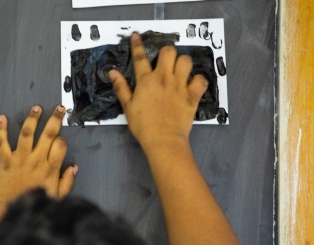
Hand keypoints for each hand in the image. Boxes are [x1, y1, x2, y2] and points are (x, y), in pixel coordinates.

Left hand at [0, 105, 77, 208]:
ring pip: (26, 134)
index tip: (60, 142)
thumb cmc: (36, 204)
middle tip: (59, 109)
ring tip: (37, 108)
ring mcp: (20, 159)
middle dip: (55, 119)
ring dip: (32, 119)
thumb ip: (67, 182)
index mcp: (50, 169)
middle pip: (47, 134)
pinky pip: (2, 143)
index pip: (60, 146)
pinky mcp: (5, 161)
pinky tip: (2, 117)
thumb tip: (73, 167)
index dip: (62, 141)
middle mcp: (36, 160)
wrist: (11, 211)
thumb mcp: (58, 198)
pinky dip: (1, 130)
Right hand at [109, 33, 208, 152]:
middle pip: (168, 52)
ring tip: (179, 72)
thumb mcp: (127, 107)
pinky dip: (197, 81)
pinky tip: (192, 85)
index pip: (140, 57)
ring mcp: (180, 86)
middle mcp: (163, 79)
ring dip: (182, 64)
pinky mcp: (193, 95)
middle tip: (164, 63)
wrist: (163, 140)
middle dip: (166, 54)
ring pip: (186, 61)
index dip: (137, 45)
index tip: (136, 36)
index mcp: (146, 81)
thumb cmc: (143, 126)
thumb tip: (113, 72)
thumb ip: (121, 88)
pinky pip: (200, 80)